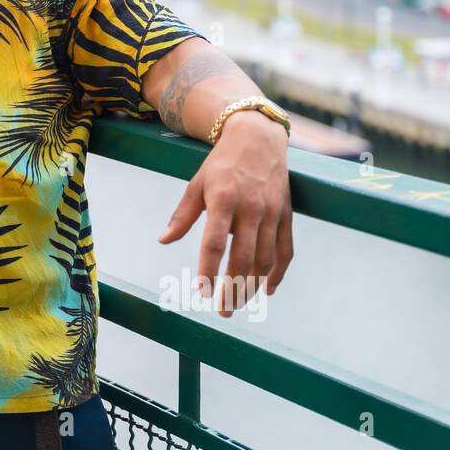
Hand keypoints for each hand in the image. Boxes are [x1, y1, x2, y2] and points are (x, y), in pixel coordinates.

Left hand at [157, 109, 293, 316]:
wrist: (258, 137)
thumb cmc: (221, 163)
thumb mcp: (196, 183)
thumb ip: (182, 215)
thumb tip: (163, 240)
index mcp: (224, 199)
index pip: (215, 242)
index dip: (209, 269)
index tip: (203, 291)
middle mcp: (251, 207)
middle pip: (243, 257)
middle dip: (233, 288)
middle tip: (223, 311)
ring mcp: (272, 212)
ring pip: (265, 259)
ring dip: (253, 286)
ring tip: (239, 303)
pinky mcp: (287, 214)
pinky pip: (285, 250)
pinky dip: (278, 273)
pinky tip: (267, 290)